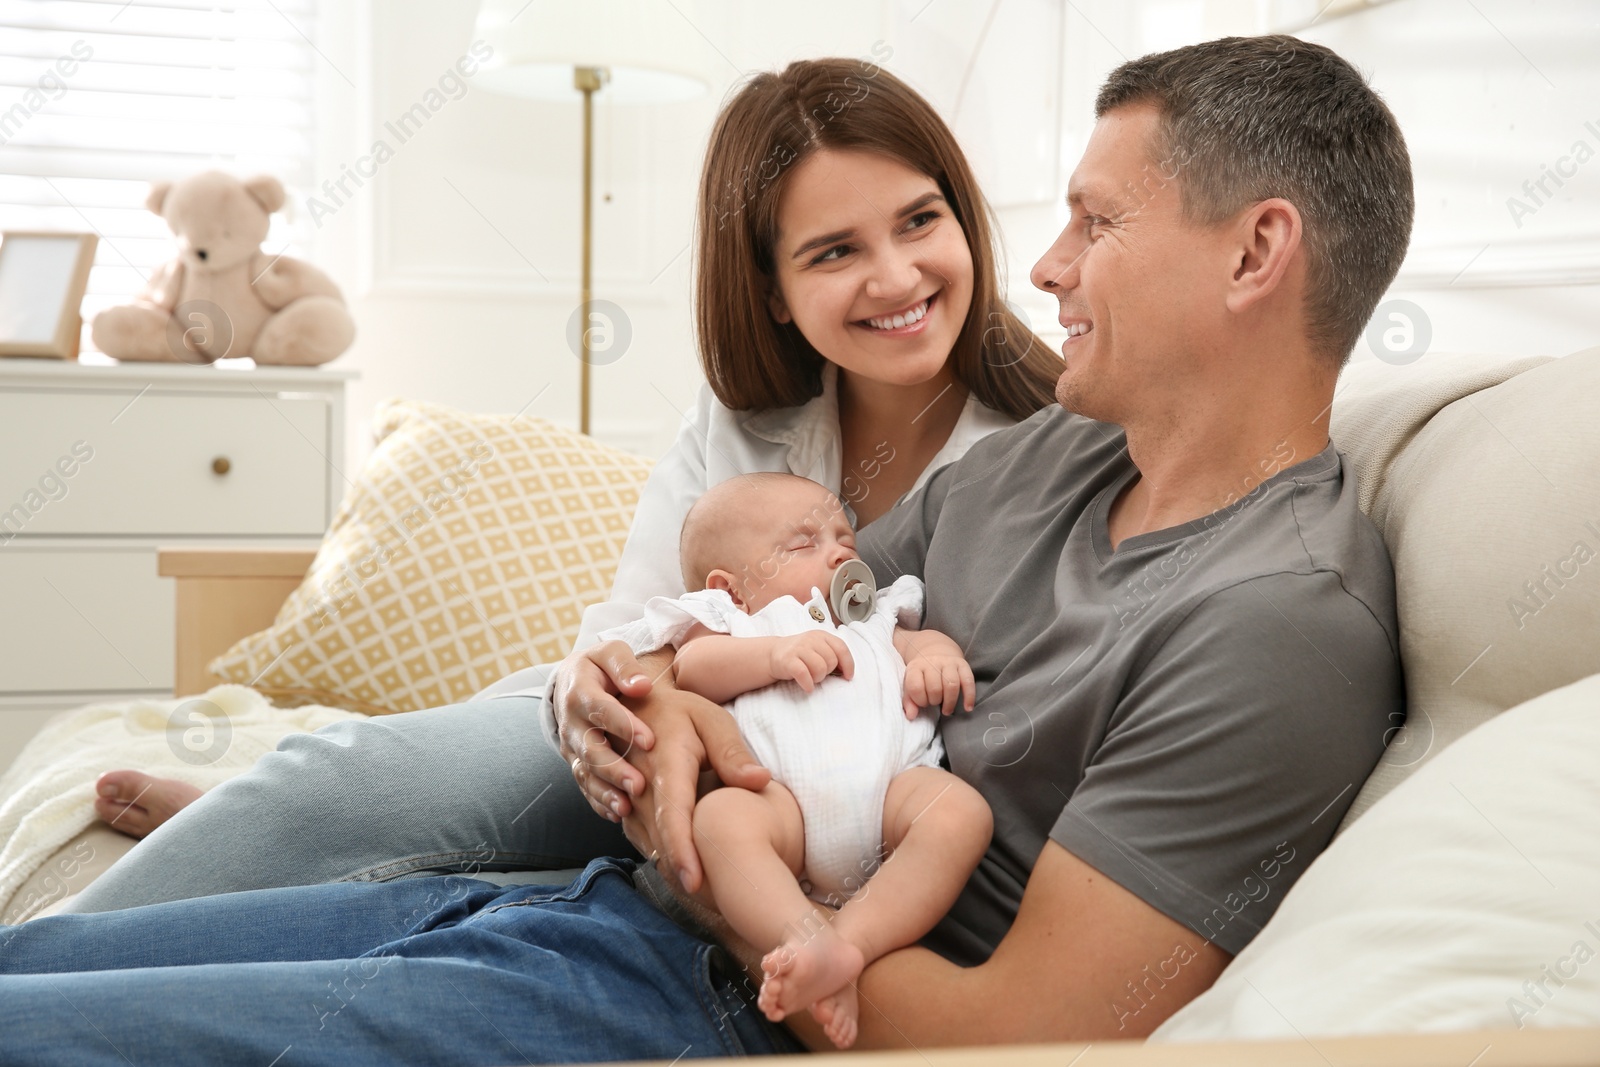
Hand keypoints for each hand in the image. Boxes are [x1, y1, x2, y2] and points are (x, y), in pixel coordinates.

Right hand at [550, 640, 656, 815]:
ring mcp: (572, 747)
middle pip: (590, 749)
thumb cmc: (600, 666)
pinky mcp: (576, 763)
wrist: (571, 681)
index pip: (601, 710)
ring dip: (606, 791)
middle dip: (614, 768)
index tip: (649, 740)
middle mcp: (571, 723)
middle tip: (639, 784)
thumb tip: (641, 686)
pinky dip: (599, 802)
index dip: (624, 726)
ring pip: (586, 772)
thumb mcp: (610, 653)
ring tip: (628, 807)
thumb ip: (624, 665)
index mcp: (580, 692)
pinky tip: (618, 814)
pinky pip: (584, 786)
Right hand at [551, 640, 769, 893]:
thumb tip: (761, 781)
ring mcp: (625, 794)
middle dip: (677, 870)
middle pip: (655, 837)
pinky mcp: (621, 802)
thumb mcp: (711, 719)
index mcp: (664, 762)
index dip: (681, 850)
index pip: (672, 814)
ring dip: (665, 865)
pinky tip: (677, 872)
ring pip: (642, 839)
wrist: (633, 702)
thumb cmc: (681, 711)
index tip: (695, 883)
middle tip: (711, 903)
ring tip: (700, 898)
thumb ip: (732, 752)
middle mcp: (638, 783)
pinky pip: (633, 834)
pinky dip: (652, 852)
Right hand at [769, 631, 853, 691]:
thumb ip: (832, 654)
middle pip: (831, 661)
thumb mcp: (818, 648)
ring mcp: (798, 648)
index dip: (848, 664)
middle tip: (819, 673)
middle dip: (828, 672)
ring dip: (818, 678)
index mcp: (821, 636)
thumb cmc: (800, 654)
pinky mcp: (788, 660)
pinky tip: (807, 686)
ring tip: (811, 678)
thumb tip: (847, 671)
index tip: (848, 676)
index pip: (841, 648)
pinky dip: (808, 684)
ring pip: (820, 668)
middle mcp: (811, 639)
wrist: (773, 654)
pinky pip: (804, 674)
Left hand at [900, 639, 975, 719]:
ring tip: (946, 710)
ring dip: (949, 702)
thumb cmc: (922, 675)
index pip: (915, 687)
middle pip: (935, 688)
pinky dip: (969, 696)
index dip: (919, 700)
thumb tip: (912, 716)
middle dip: (934, 701)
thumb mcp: (910, 685)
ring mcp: (948, 662)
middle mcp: (932, 662)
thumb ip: (908, 701)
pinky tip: (967, 708)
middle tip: (934, 703)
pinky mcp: (963, 664)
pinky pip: (968, 681)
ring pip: (952, 685)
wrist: (935, 651)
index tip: (922, 703)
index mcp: (916, 667)